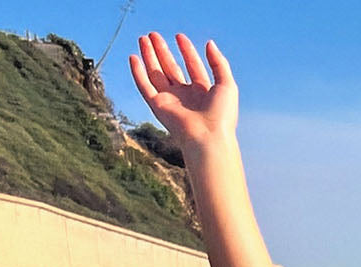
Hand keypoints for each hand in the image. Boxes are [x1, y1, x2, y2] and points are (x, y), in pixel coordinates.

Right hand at [129, 33, 237, 152]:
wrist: (208, 138)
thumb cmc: (222, 116)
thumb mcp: (227, 84)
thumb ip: (219, 63)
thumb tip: (209, 43)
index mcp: (203, 93)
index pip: (192, 67)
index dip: (186, 51)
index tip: (179, 36)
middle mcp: (185, 97)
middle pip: (171, 69)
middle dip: (162, 51)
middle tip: (153, 34)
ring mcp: (170, 102)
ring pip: (156, 74)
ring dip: (149, 56)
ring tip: (143, 38)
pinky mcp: (158, 107)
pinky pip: (144, 87)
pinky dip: (137, 73)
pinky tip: (133, 58)